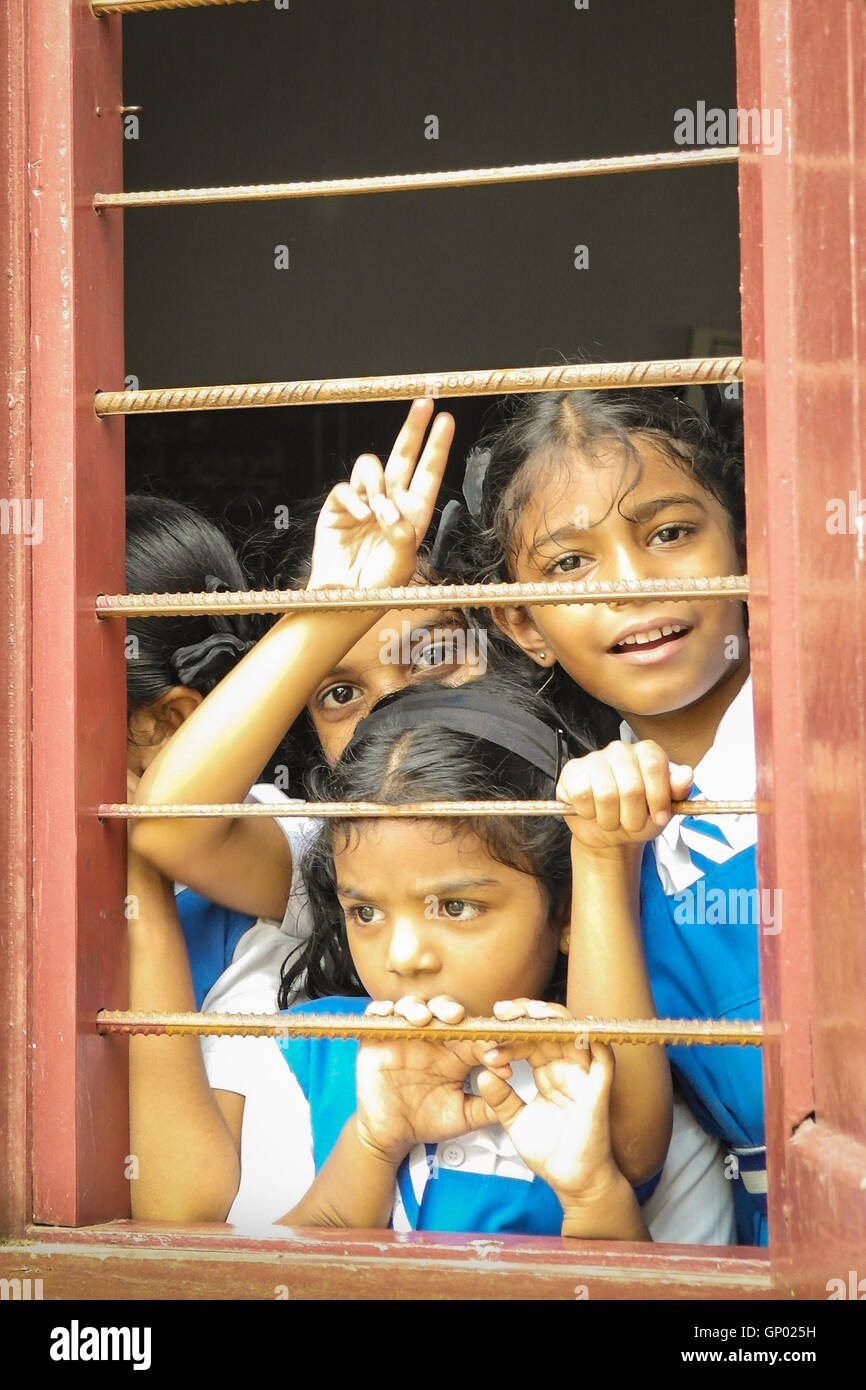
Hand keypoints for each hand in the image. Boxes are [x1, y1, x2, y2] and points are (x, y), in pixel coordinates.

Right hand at [307, 400, 453, 592]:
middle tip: (424, 403)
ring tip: (376, 511)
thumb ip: (403, 538)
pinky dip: (352, 499)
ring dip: (376, 482)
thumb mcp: (401, 564)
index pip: (428, 472)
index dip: (437, 446)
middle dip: (413, 429)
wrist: (345, 599)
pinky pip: (344, 489)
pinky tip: (359, 517)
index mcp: (413, 513)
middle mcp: (390, 502)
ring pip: (371, 467)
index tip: (446, 419)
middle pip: (402, 456)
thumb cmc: (379, 585)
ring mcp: (363, 502)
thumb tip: (393, 514)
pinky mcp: (338, 508)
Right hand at [355, 996, 495, 1164]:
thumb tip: (513, 1097)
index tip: (491, 1054)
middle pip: (442, 1011)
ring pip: (412, 1008)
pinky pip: (379, 1016)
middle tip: (455, 1016)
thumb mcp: (462, 1117)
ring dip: (417, 1007)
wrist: (391, 1135)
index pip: (472, 1035)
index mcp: (455, 1053)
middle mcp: (432, 1040)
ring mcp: (405, 1037)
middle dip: (449, 1008)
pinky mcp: (379, 1040)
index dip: (483, 1039)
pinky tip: (390, 1013)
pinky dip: (383, 1010)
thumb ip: (488, 1108)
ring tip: (421, 1017)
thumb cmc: (426, 1122)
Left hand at [475, 1000, 623, 1206]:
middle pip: (550, 1027)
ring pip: (574, 1032)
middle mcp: (567, 1068)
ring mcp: (584, 1076)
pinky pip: (603, 1056)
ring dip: (552, 1018)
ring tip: (526, 1014)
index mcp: (548, 1072)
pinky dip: (590, 1038)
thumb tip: (481, 1075)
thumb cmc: (550, 1153)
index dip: (508, 1034)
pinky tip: (568, 1029)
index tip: (484, 1035)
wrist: (573, 1183)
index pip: (529, 1040)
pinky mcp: (599, 1089)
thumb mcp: (515, 1121)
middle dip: (526, 1015)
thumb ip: (500, 1098)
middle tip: (500, 1013)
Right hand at [557, 740, 692, 851]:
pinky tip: (593, 811)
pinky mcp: (572, 771)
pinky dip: (589, 813)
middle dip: (633, 816)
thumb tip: (686, 774)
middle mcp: (621, 750)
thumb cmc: (641, 816)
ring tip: (613, 820)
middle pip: (631, 787)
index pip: (654, 766)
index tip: (659, 817)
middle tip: (632, 823)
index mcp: (647, 752)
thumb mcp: (666, 809)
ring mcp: (594, 758)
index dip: (658, 797)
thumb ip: (678, 791)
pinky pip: (582, 795)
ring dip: (611, 819)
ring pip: (605, 794)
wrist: (609, 834)